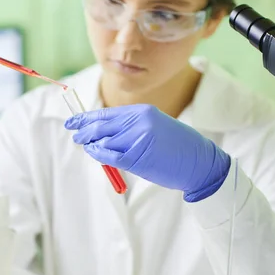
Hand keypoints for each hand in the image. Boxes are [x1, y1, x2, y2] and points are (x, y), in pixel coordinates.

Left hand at [65, 104, 230, 201]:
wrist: (200, 162)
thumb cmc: (178, 149)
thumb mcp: (155, 129)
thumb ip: (131, 129)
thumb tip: (103, 135)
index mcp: (143, 112)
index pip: (107, 112)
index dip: (87, 117)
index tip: (73, 121)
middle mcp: (139, 121)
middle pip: (101, 124)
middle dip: (84, 129)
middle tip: (75, 135)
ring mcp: (138, 137)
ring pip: (103, 138)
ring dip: (90, 143)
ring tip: (85, 145)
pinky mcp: (138, 156)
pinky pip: (110, 155)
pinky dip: (99, 154)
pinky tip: (95, 153)